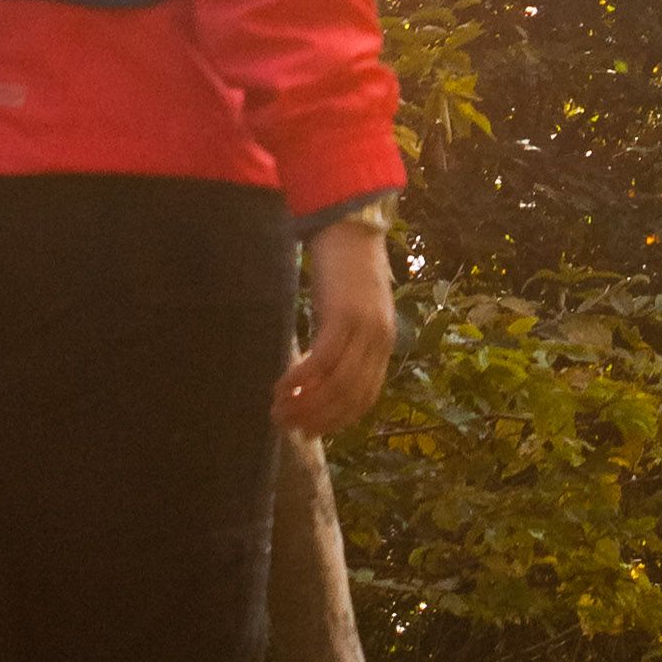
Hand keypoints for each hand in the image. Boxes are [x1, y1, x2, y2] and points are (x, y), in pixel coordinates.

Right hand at [275, 216, 397, 438]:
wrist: (351, 229)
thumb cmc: (344, 270)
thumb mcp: (350, 312)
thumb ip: (344, 342)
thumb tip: (318, 374)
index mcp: (383, 344)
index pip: (364, 398)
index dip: (337, 420)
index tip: (311, 432)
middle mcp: (379, 341)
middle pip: (349, 396)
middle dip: (317, 419)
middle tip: (287, 427)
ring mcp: (363, 329)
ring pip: (335, 384)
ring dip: (305, 404)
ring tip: (278, 412)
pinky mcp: (344, 316)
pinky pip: (322, 360)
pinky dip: (300, 379)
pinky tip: (280, 387)